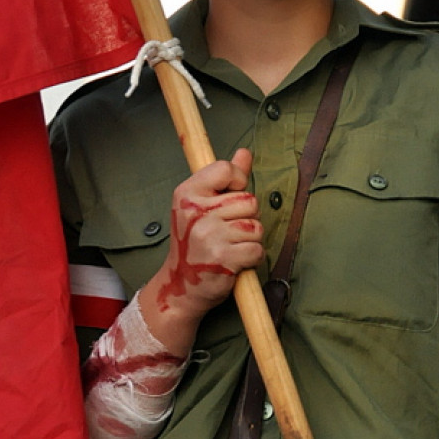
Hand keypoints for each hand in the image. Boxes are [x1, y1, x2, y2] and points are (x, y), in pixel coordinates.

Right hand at [140, 148, 263, 351]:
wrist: (181, 286)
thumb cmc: (194, 243)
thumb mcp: (201, 205)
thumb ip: (225, 178)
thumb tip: (244, 153)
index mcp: (187, 193)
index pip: (226, 170)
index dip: (238, 183)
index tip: (228, 199)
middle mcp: (195, 211)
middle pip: (249, 200)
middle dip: (247, 217)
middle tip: (227, 231)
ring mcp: (209, 234)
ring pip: (256, 226)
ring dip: (250, 239)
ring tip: (231, 246)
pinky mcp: (223, 257)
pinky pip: (257, 248)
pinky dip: (253, 257)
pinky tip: (236, 260)